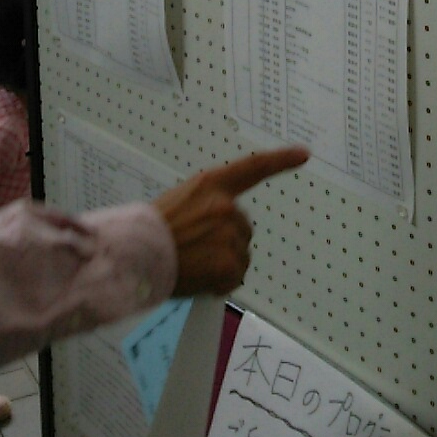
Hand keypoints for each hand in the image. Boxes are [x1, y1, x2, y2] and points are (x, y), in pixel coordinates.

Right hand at [153, 145, 308, 295]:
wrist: (132, 256)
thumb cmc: (149, 232)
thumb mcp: (179, 202)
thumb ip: (205, 206)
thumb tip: (221, 227)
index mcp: (212, 184)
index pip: (253, 167)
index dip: (280, 160)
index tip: (303, 153)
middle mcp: (226, 205)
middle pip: (243, 228)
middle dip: (225, 242)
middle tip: (194, 251)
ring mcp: (229, 234)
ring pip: (239, 255)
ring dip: (222, 264)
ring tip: (191, 265)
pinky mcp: (229, 262)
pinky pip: (235, 277)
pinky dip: (221, 283)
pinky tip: (199, 280)